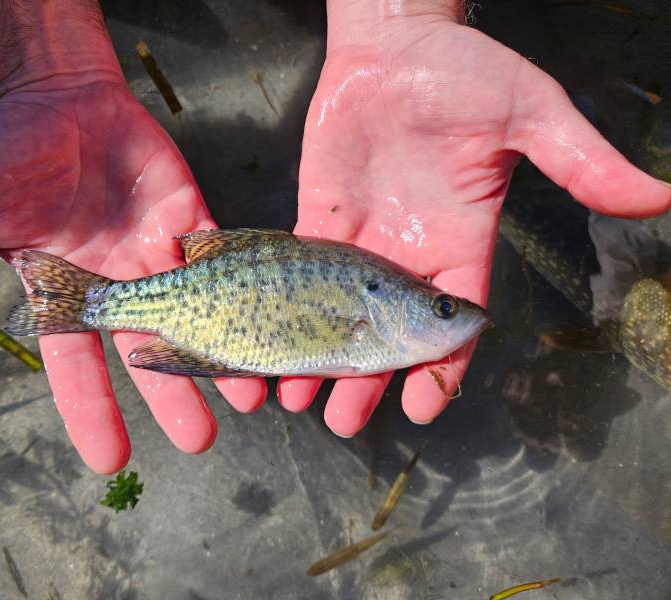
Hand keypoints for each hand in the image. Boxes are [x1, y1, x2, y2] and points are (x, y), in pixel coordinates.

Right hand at [0, 2, 265, 473]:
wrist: (59, 96)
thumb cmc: (5, 149)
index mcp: (64, 295)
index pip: (75, 367)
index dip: (92, 412)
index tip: (111, 462)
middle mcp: (118, 286)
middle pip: (149, 351)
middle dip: (174, 396)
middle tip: (201, 441)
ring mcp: (158, 255)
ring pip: (196, 315)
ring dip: (221, 353)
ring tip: (248, 398)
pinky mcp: (192, 219)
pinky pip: (223, 258)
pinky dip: (245, 288)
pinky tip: (267, 320)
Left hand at [278, 4, 670, 433]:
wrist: (396, 43)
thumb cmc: (466, 72)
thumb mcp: (533, 114)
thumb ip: (583, 162)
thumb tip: (660, 198)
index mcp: (461, 244)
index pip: (453, 322)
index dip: (441, 366)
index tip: (425, 407)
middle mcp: (408, 255)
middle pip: (385, 333)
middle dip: (366, 378)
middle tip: (342, 421)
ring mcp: (360, 242)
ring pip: (337, 315)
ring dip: (318, 357)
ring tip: (297, 399)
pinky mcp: (318, 221)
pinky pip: (298, 276)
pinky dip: (284, 311)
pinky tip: (269, 343)